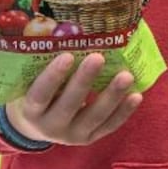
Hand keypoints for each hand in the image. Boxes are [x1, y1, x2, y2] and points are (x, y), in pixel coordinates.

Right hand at [5, 54, 142, 144]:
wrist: (40, 125)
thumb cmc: (38, 91)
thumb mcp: (32, 82)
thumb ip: (43, 65)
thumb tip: (66, 30)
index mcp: (31, 111)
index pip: (40, 95)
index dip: (53, 76)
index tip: (67, 55)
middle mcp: (50, 127)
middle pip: (69, 105)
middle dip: (84, 81)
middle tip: (98, 57)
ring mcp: (72, 136)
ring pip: (94, 117)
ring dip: (112, 95)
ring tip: (127, 75)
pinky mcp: (90, 139)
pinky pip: (109, 125)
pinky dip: (124, 111)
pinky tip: (136, 95)